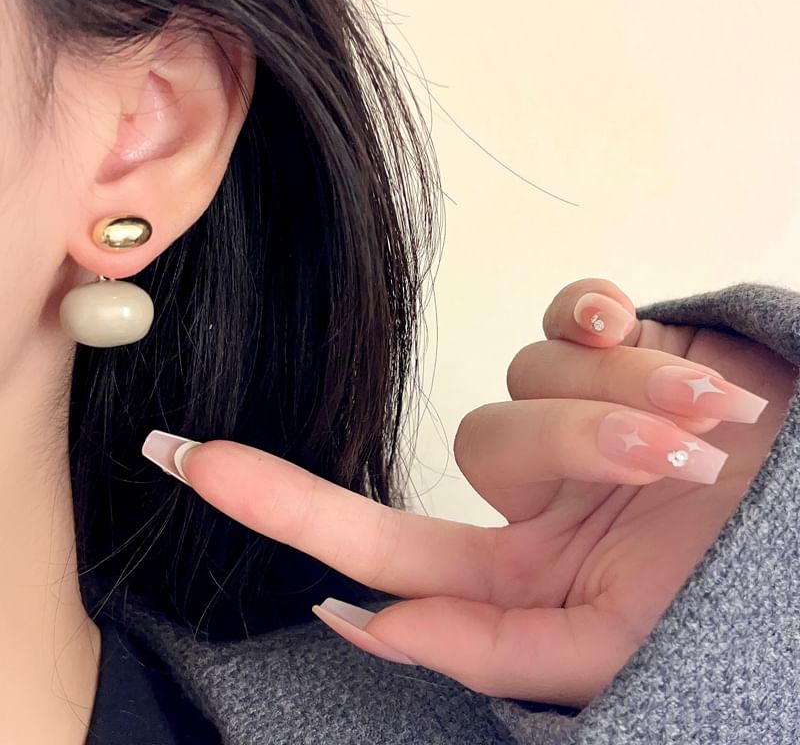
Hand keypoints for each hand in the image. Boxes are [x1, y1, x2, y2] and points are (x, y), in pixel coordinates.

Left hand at [146, 278, 796, 707]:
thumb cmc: (740, 589)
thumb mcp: (614, 642)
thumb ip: (486, 644)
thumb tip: (362, 622)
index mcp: (522, 564)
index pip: (374, 534)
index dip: (280, 498)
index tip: (189, 460)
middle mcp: (537, 485)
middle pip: (485, 438)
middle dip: (578, 441)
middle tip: (678, 456)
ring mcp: (572, 409)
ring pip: (530, 372)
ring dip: (626, 396)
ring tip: (714, 424)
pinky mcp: (615, 345)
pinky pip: (569, 310)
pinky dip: (605, 322)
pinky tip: (651, 341)